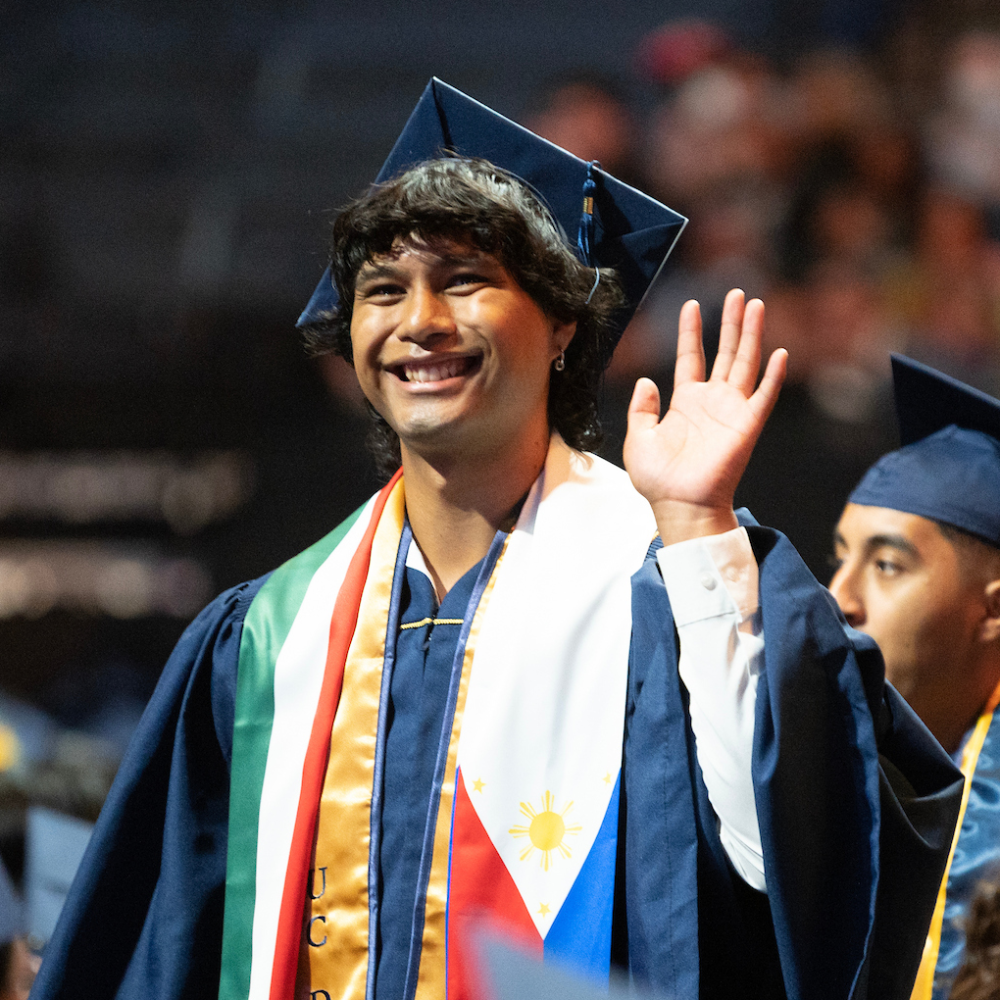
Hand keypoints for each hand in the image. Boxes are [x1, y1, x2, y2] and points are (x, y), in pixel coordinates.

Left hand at [624, 289, 786, 544]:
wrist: (679, 505)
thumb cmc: (658, 480)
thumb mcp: (638, 439)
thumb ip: (641, 409)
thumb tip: (646, 380)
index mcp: (685, 403)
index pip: (690, 357)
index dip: (690, 332)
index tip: (691, 304)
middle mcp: (711, 402)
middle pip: (724, 352)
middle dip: (731, 322)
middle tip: (738, 293)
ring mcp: (731, 411)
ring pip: (745, 363)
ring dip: (751, 335)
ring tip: (755, 305)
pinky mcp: (747, 426)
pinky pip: (764, 396)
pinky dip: (773, 375)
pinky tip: (780, 353)